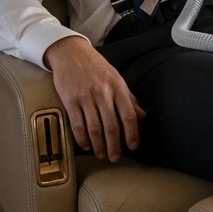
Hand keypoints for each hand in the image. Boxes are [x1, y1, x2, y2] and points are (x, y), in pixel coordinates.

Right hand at [43, 36, 146, 161]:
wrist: (71, 53)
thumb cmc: (97, 67)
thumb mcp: (117, 79)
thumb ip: (129, 99)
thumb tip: (142, 116)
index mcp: (118, 88)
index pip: (129, 115)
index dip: (132, 133)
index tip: (133, 146)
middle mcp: (103, 93)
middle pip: (111, 126)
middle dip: (114, 145)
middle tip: (115, 158)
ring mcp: (86, 97)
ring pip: (94, 128)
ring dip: (98, 145)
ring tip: (101, 154)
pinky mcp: (70, 100)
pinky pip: (77, 124)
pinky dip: (82, 138)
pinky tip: (86, 145)